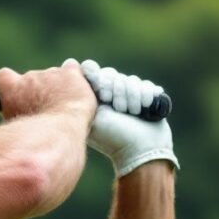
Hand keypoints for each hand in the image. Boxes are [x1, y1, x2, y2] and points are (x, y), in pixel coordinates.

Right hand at [0, 58, 96, 122]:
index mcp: (11, 87)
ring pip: (53, 75)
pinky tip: (76, 89)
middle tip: (47, 108)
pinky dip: (74, 77)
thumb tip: (16, 119)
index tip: (18, 94)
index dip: (12, 84)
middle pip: (33, 78)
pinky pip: (72, 68)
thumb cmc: (35, 135)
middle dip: (40, 90)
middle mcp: (29, 76)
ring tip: (64, 107)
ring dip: (57, 87)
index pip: (5, 76)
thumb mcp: (14, 126)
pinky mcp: (69, 73)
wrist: (58, 131)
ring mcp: (50, 73)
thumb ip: (14, 114)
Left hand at [81, 60, 179, 176]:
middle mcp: (109, 95)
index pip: (94, 72)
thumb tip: (72, 68)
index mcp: (93, 97)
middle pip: (113, 74)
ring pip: (130, 79)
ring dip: (132, 96)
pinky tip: (145, 109)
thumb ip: (81, 94)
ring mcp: (128, 96)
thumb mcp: (91, 115)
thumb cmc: (112, 137)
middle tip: (119, 109)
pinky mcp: (145, 97)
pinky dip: (146, 95)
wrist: (140, 150)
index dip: (102, 81)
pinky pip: (146, 84)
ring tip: (132, 113)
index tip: (104, 97)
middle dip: (118, 91)